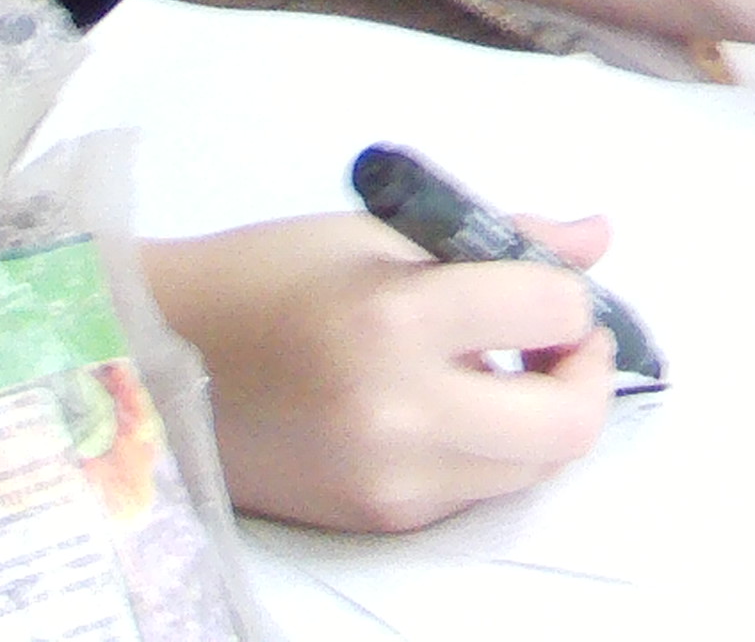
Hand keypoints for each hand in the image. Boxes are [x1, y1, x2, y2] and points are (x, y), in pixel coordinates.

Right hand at [138, 211, 615, 532]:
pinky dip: (491, 448)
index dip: (566, 293)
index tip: (545, 284)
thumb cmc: (266, 277)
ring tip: (498, 366)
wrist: (155, 363)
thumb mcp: (380, 232)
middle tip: (558, 339)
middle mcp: (402, 418)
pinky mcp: (378, 522)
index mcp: (398, 323)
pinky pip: (477, 492)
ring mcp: (391, 485)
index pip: (553, 312)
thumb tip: (599, 236)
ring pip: (533, 468)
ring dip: (541, 415)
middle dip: (586, 374)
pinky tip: (450, 402)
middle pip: (569, 425)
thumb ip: (500, 237)